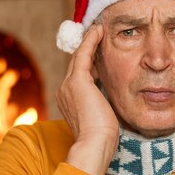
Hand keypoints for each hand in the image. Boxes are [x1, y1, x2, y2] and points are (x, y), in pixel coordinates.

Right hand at [56, 25, 118, 174]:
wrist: (94, 145)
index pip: (79, 74)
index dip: (89, 62)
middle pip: (77, 62)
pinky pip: (84, 54)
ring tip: (99, 29)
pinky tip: (99, 30)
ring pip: (79, 56)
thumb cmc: (102, 137)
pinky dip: (91, 41)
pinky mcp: (78, 81)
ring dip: (89, 41)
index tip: (98, 53)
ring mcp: (69, 84)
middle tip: (98, 33)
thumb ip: (101, 104)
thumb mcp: (101, 116)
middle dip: (87, 48)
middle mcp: (65, 89)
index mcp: (69, 99)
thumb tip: (110, 98)